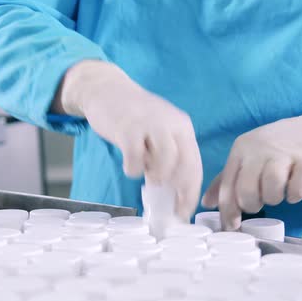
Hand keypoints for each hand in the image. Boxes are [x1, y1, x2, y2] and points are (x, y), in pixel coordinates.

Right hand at [58, 60, 202, 219]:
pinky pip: (136, 158)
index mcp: (182, 127)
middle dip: (179, 192)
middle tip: (169, 206)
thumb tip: (170, 192)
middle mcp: (172, 124)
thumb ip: (166, 157)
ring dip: (158, 177)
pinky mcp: (129, 127)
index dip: (191, 193)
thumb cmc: (132, 117)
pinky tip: (130, 166)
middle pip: (186, 165)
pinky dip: (133, 169)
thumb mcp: (158, 133)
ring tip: (148, 176)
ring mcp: (151, 124)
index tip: (184, 211)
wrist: (106, 89)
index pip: (195, 165)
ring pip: (166, 161)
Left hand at [201, 109, 301, 229]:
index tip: (231, 226)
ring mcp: (285, 153)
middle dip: (252, 205)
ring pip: (270, 188)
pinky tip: (295, 190)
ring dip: (273, 199)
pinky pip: (297, 188)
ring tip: (278, 194)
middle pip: (246, 190)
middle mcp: (259, 149)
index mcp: (241, 149)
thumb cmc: (277, 147)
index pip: (227, 186)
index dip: (228, 212)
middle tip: (261, 202)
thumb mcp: (248, 156)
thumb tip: (206, 202)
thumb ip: (226, 178)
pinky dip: (295, 195)